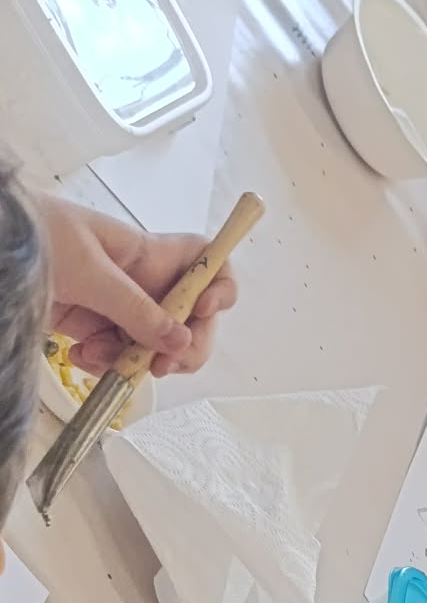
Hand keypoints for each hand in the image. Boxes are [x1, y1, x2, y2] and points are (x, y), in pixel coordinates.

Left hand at [35, 194, 236, 377]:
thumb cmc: (33, 237)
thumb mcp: (89, 271)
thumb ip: (136, 310)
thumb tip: (180, 343)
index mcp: (147, 254)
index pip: (206, 262)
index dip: (218, 287)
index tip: (203, 310)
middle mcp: (141, 282)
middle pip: (190, 320)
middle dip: (183, 347)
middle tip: (161, 365)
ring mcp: (118, 308)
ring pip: (155, 346)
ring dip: (135, 361)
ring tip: (98, 356)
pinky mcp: (94, 329)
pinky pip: (119, 357)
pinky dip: (105, 365)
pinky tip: (80, 355)